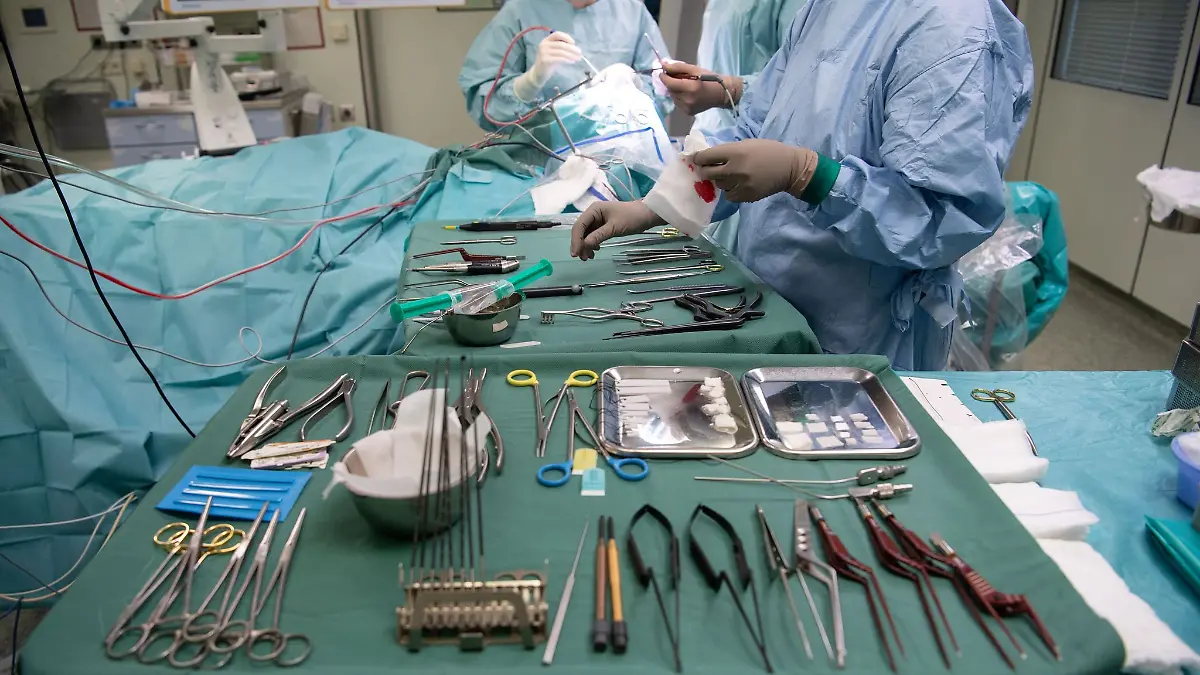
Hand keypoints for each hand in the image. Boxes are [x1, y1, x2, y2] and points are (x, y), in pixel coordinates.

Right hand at [530, 32, 581, 85]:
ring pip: (561, 52)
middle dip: (572, 48)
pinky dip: (567, 60)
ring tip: (578, 58)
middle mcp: (544, 44)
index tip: (574, 43)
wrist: (539, 73)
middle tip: (580, 52)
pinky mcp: (545, 60)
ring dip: (571, 55)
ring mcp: (543, 52)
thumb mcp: (554, 52)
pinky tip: (572, 62)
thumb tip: (575, 48)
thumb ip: (562, 48)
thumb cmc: (548, 62)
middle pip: (561, 44)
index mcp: (546, 40)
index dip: (566, 37)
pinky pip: (559, 59)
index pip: (557, 34)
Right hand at [571, 201, 665, 260]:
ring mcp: (598, 220)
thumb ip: (598, 236)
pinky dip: (592, 244)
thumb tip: (584, 245)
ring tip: (589, 257)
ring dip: (586, 246)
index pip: (579, 226)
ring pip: (586, 235)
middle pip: (581, 231)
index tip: (575, 254)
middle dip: (580, 244)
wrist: (646, 215)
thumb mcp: (614, 227)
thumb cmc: (631, 218)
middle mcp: (593, 214)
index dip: (576, 240)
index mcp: (593, 210)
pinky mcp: (603, 226)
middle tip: (583, 258)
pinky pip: (593, 236)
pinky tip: (595, 251)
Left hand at [659, 61, 740, 115]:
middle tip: (675, 77)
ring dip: (674, 90)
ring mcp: (688, 108)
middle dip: (670, 83)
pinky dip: (678, 97)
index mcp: (690, 88)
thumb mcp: (695, 69)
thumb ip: (678, 67)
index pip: (670, 83)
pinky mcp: (688, 112)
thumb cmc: (710, 78)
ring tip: (682, 86)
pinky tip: (685, 93)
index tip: (662, 72)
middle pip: (670, 90)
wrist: (721, 94)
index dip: (664, 77)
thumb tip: (663, 65)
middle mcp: (688, 100)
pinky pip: (677, 103)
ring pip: (673, 97)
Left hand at [693, 140, 817, 202]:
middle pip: (708, 173)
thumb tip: (708, 156)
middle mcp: (735, 168)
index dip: (698, 158)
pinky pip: (729, 195)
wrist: (789, 167)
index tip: (696, 159)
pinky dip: (730, 190)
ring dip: (720, 180)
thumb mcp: (747, 143)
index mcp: (735, 152)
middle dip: (705, 170)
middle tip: (707, 169)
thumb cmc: (768, 151)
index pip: (706, 157)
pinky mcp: (746, 196)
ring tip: (730, 175)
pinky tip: (738, 184)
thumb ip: (728, 150)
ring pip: (718, 185)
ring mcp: (740, 184)